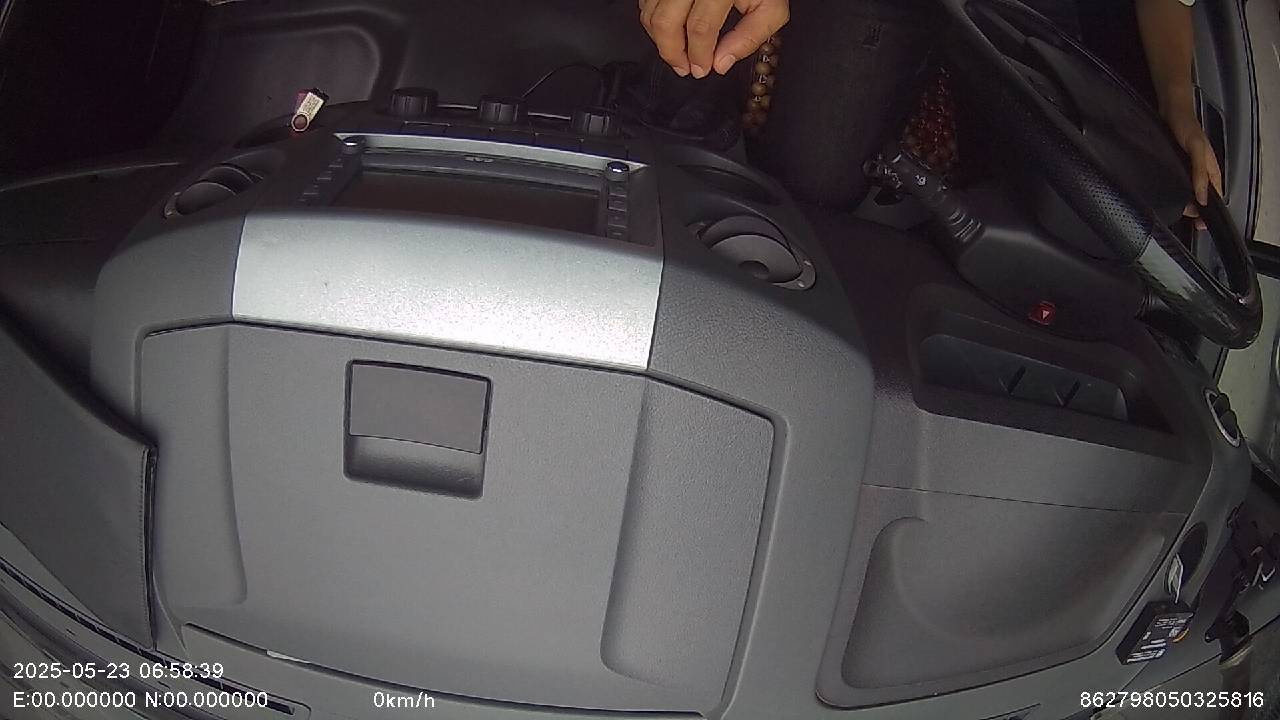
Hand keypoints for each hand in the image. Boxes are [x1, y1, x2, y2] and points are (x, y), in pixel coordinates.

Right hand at [639, 0, 788, 77]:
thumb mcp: (769, 7)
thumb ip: (750, 36)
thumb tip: (721, 62)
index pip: (700, 27)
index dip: (699, 55)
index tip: (702, 69)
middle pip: (667, 21)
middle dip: (672, 52)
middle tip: (683, 67)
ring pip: (651, 13)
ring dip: (659, 39)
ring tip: (675, 52)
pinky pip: (646, 1)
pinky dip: (653, 20)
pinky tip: (669, 30)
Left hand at [1165, 106, 1222, 228]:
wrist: (1171, 111)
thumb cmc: (1186, 127)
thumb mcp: (1196, 150)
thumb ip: (1200, 173)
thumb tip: (1201, 197)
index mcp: (1211, 170)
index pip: (1214, 196)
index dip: (1208, 211)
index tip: (1199, 225)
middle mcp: (1200, 172)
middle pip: (1200, 197)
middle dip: (1193, 210)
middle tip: (1183, 218)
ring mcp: (1187, 169)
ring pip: (1187, 191)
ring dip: (1181, 201)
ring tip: (1173, 209)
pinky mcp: (1175, 166)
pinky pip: (1176, 183)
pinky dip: (1172, 191)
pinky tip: (1164, 196)